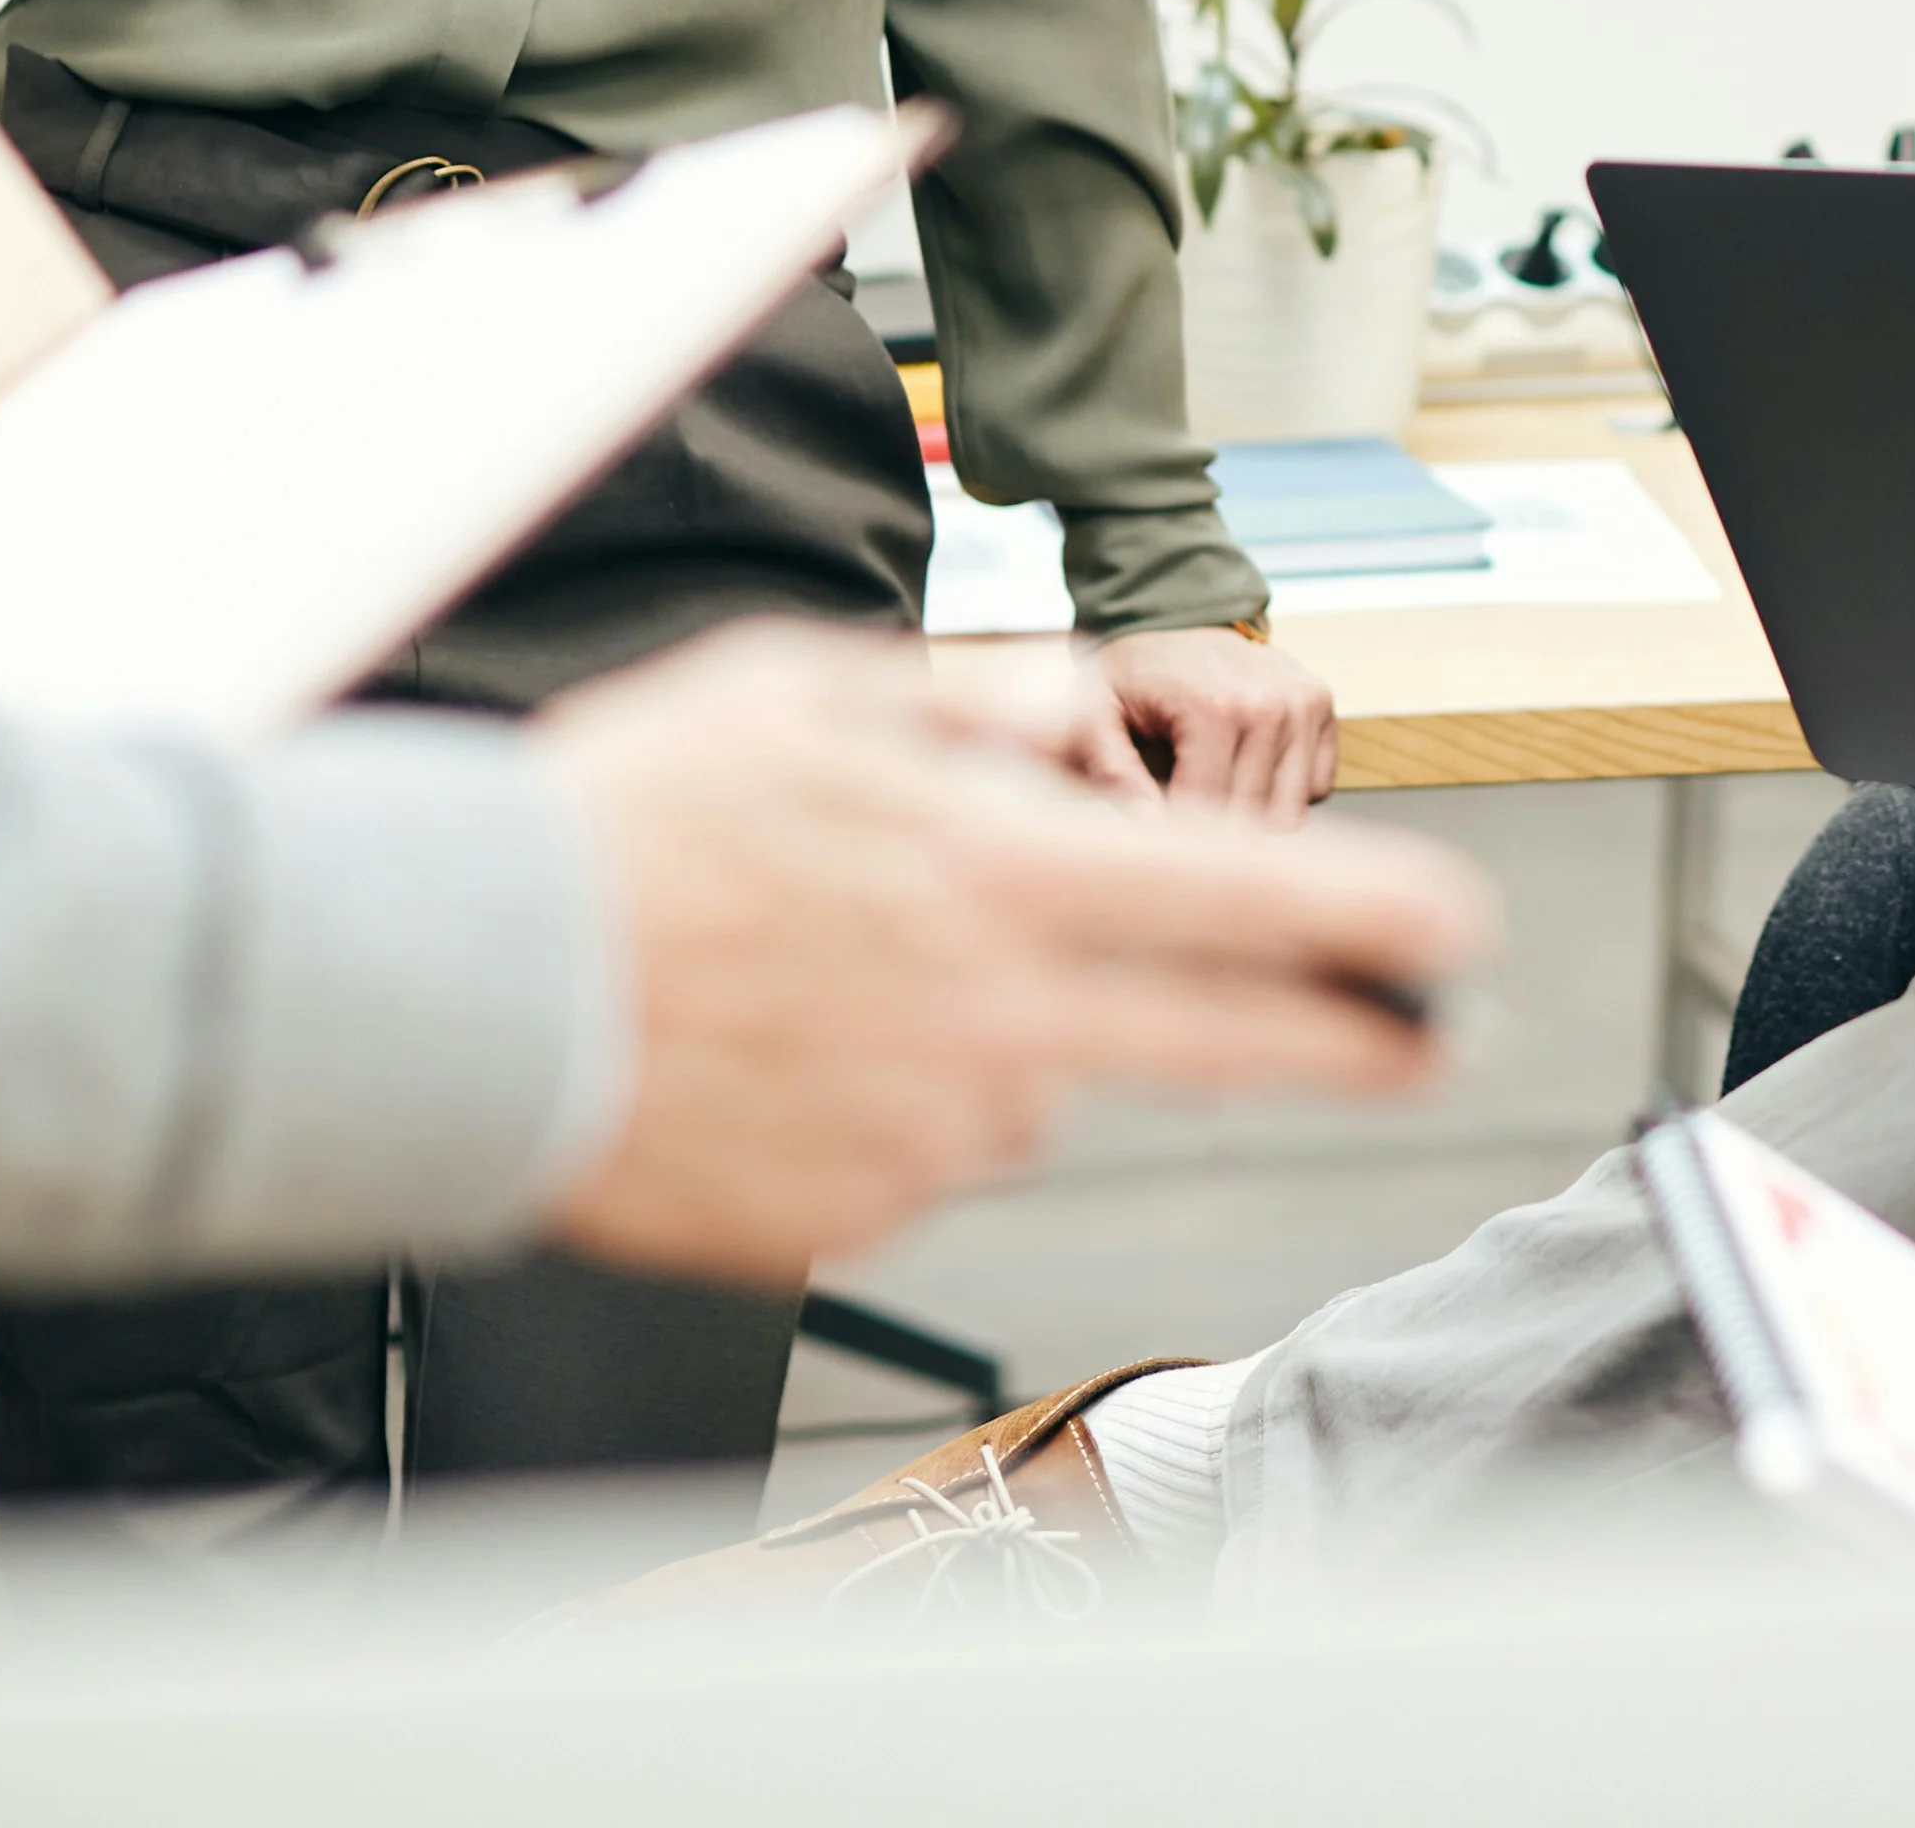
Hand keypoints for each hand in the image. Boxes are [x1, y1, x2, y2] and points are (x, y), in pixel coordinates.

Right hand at [529, 625, 1488, 1282]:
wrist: (454, 996)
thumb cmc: (623, 822)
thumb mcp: (803, 692)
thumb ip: (967, 704)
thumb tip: (1070, 720)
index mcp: (995, 872)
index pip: (1240, 901)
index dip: (1370, 922)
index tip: (1459, 935)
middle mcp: (988, 1016)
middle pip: (1225, 1040)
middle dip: (1349, 1042)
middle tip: (1428, 1043)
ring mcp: (927, 1135)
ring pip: (1027, 1082)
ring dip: (988, 1035)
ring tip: (824, 976)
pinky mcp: (856, 1222)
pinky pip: (920, 1152)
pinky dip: (883, 1106)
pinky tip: (781, 1051)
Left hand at [1074, 625, 1338, 821]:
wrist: (1175, 619)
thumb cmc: (1134, 674)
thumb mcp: (1094, 714)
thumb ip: (1110, 769)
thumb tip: (1151, 824)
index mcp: (1211, 708)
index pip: (1209, 809)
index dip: (1178, 829)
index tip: (1157, 816)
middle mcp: (1268, 704)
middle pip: (1253, 817)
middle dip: (1215, 823)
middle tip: (1183, 798)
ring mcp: (1301, 702)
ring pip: (1290, 811)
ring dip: (1253, 809)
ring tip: (1216, 780)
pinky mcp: (1320, 703)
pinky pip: (1316, 785)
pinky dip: (1283, 787)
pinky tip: (1249, 764)